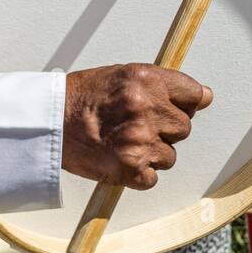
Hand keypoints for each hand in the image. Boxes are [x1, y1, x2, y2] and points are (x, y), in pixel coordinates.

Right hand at [62, 64, 212, 188]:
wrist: (50, 122)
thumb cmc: (82, 97)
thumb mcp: (122, 74)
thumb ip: (160, 84)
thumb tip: (201, 97)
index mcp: (147, 81)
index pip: (195, 95)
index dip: (190, 102)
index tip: (184, 106)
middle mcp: (147, 109)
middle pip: (184, 128)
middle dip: (168, 129)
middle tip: (141, 125)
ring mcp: (140, 141)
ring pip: (170, 156)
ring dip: (153, 153)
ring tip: (126, 142)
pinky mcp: (131, 169)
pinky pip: (153, 178)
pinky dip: (140, 174)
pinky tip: (122, 158)